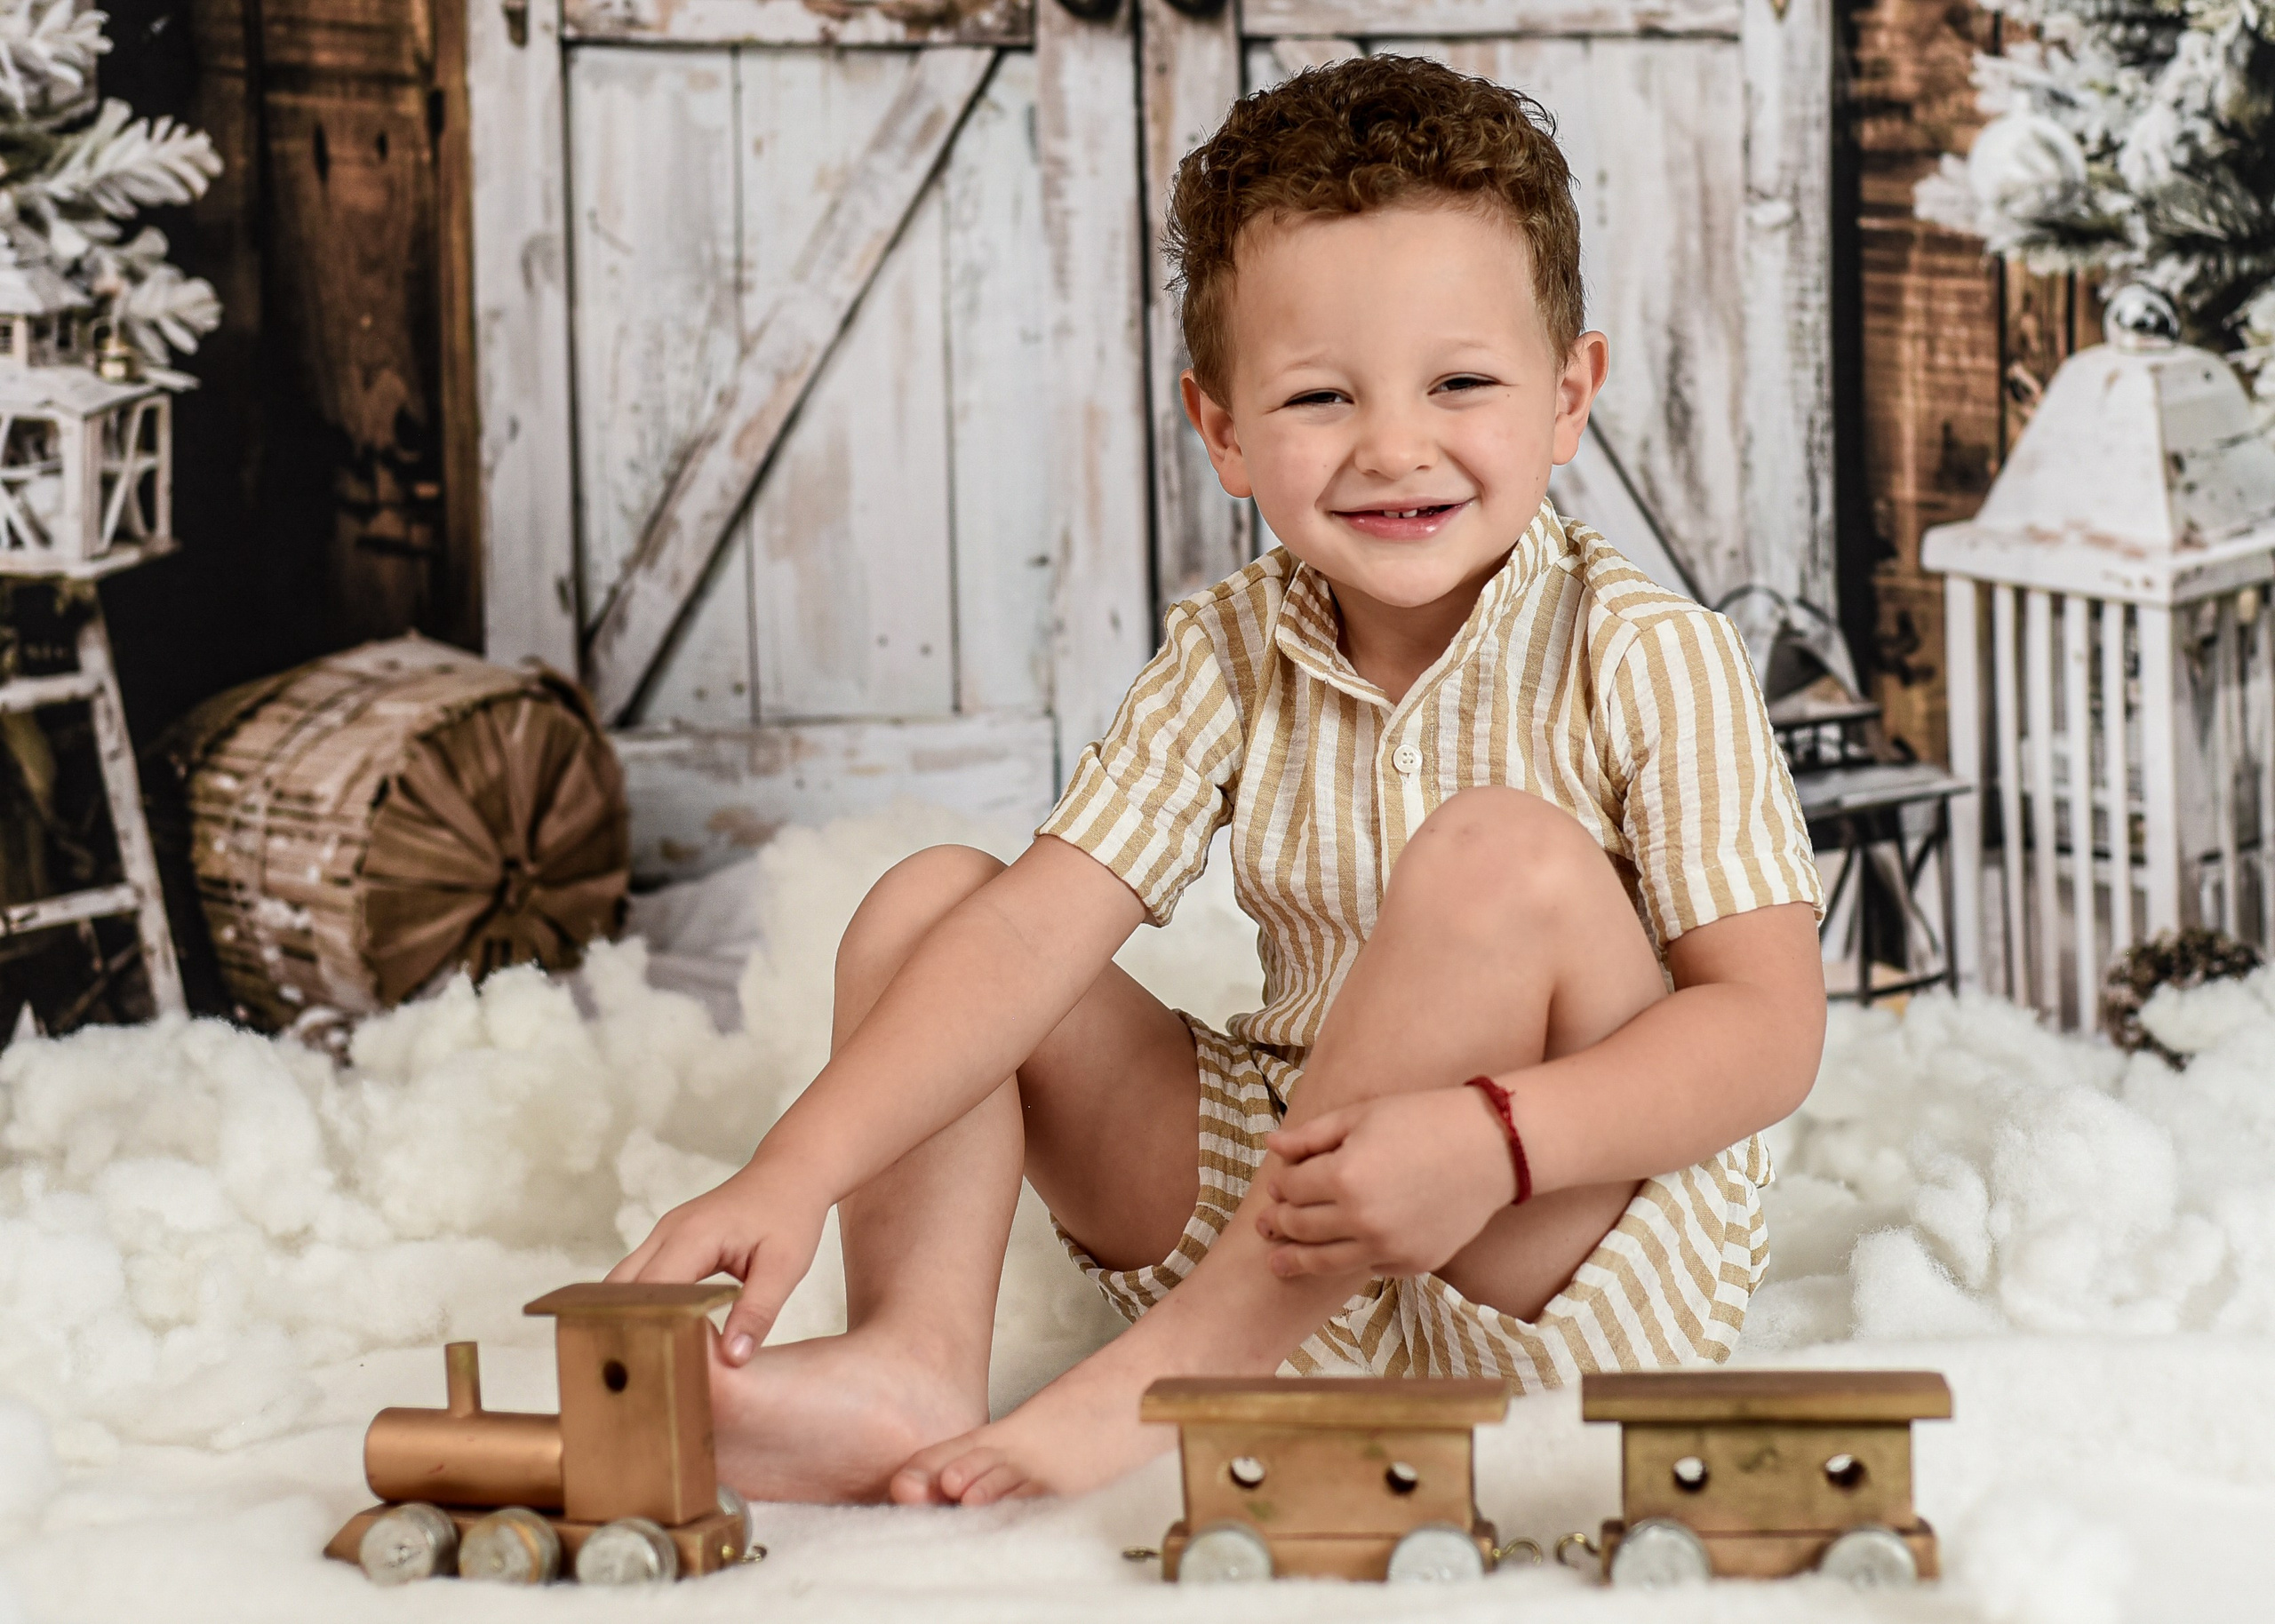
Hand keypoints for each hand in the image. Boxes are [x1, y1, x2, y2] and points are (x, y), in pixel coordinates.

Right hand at [606, 1162, 827, 1363]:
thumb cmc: (790, 1215)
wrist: (790, 1172)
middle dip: (623, 1330)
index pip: (650, 1294)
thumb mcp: (786, 1266)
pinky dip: (638, 1306)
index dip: (645, 1333)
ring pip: (622, 1284)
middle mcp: (667, 1233)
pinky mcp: (668, 1242)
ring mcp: (663, 1235)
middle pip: (621, 1290)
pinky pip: (639, 1278)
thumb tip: (732, 1359)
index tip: (647, 1373)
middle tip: (633, 1379)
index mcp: (692, 1237)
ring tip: (637, 1366)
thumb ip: (758, 1312)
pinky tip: (651, 1338)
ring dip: (625, 1318)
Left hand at [1256, 1086, 1515, 1278]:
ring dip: (1295, 1260)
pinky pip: (1367, 1266)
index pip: (1291, 1190)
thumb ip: (1311, 1136)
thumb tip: (1271, 1146)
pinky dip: (1351, 1258)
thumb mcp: (1362, 1115)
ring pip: (1324, 1262)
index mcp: (1343, 1176)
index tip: (1281, 1183)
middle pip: (1301, 1228)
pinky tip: (1342, 1251)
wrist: (1490, 1148)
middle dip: (1279, 1224)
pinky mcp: (1411, 1263)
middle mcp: (1361, 1219)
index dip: (1281, 1186)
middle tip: (1267, 1224)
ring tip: (1277, 1263)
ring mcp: (1387, 1247)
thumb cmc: (1424, 1119)